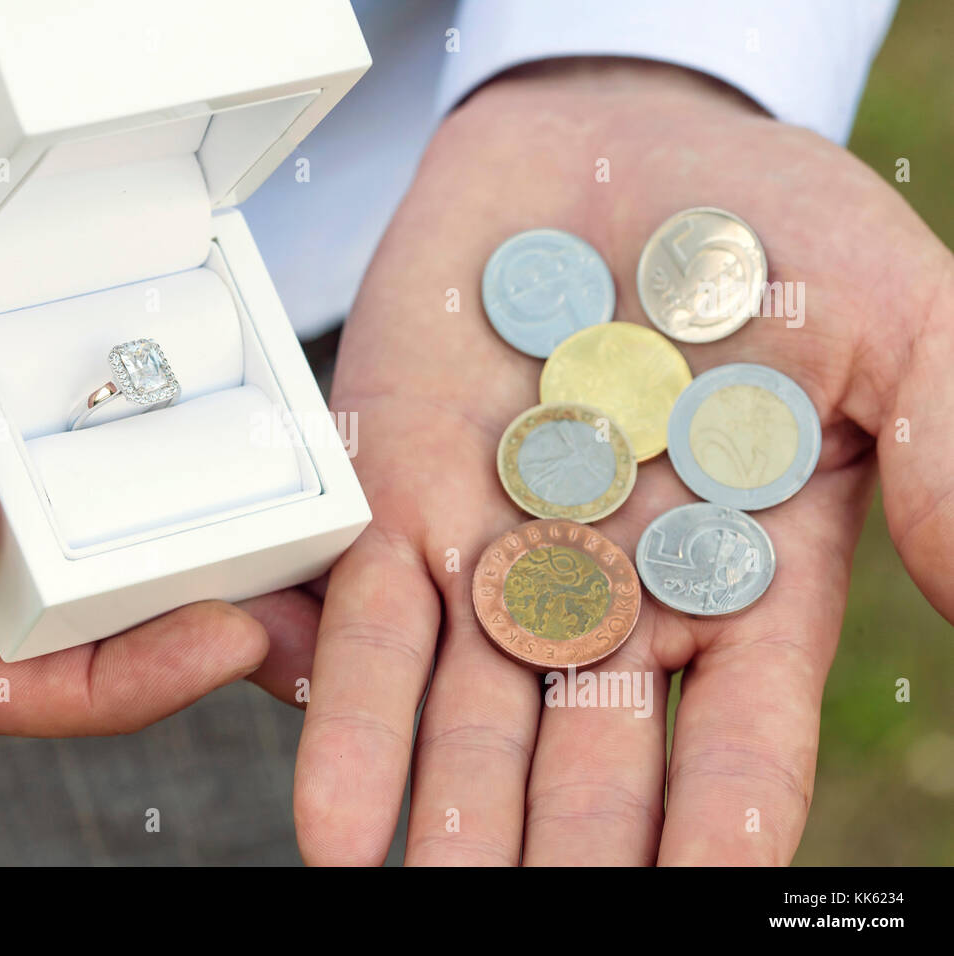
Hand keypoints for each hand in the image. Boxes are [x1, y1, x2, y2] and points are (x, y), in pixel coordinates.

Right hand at [0, 0, 302, 732]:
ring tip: (299, 529)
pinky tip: (221, 401)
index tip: (220, 637)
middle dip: (178, 625)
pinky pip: (72, 392)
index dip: (100, 683)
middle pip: (50, 605)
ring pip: (73, 505)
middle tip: (305, 605)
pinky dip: (148, 413)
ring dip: (182, 533)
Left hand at [292, 59, 953, 863]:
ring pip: (471, 720)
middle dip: (563, 855)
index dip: (723, 825)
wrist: (608, 138)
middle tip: (532, 932)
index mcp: (739, 580)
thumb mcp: (894, 324)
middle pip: (590, 762)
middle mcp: (611, 593)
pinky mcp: (398, 503)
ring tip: (419, 901)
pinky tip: (336, 824)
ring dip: (449, 821)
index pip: (739, 741)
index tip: (712, 897)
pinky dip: (350, 724)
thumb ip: (946, 455)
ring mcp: (497, 556)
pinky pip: (371, 631)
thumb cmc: (763, 227)